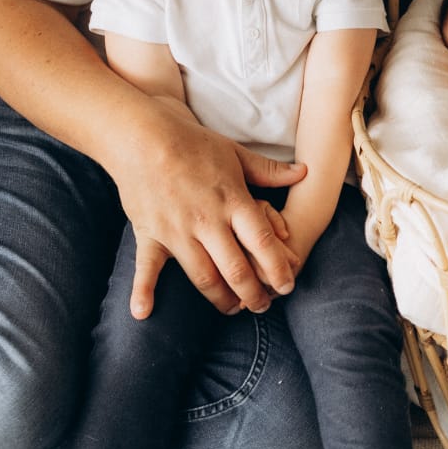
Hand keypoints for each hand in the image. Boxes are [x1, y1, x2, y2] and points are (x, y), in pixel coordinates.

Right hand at [112, 102, 305, 317]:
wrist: (143, 135)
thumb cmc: (193, 143)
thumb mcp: (236, 153)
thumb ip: (269, 171)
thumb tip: (305, 172)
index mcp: (233, 201)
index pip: (262, 243)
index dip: (278, 268)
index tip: (288, 286)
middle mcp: (208, 220)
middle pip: (236, 268)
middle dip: (253, 293)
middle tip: (263, 306)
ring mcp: (177, 230)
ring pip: (203, 276)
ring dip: (220, 299)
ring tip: (233, 309)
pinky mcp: (150, 234)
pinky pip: (147, 267)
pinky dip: (142, 291)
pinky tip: (142, 313)